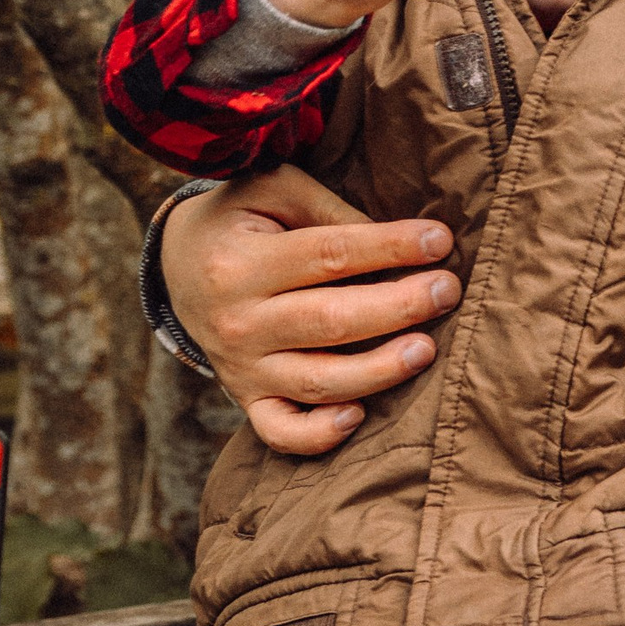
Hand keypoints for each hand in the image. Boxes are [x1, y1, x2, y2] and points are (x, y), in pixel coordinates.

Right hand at [161, 164, 461, 455]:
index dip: (391, 248)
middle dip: (399, 307)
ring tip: (427, 349)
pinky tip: (360, 416)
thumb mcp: (273, 191)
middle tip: (448, 291)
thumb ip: (331, 210)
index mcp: (241, 262)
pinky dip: (320, 434)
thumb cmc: (243, 221)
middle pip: (331, 321)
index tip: (441, 240)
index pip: (330, 255)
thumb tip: (399, 242)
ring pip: (319, 380)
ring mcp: (242, 368)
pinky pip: (282, 431)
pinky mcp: (248, 399)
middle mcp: (238, 321)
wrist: (176, 267)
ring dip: (379, 370)